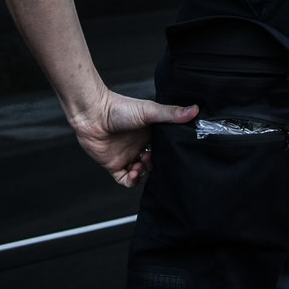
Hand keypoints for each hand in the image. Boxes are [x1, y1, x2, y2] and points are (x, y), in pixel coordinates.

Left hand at [71, 90, 198, 187]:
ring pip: (142, 175)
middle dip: (156, 167)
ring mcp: (127, 156)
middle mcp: (139, 146)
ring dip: (144, 174)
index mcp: (149, 134)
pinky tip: (134, 172)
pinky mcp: (114, 165)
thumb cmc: (119, 108)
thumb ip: (172, 114)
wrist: (93, 113)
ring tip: (141, 165)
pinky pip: (126, 181)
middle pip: (154, 164)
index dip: (168, 156)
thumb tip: (195, 110)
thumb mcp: (150, 111)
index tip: (171, 156)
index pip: (164, 150)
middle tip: (153, 160)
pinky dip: (132, 181)